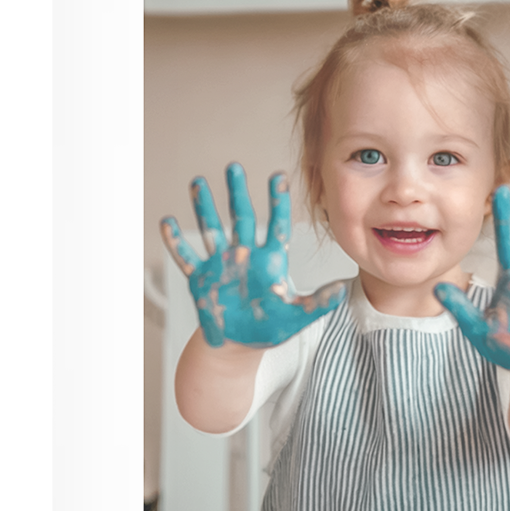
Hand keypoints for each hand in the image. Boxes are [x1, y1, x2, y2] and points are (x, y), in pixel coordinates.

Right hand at [160, 165, 347, 348]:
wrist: (239, 343)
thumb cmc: (269, 327)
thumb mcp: (296, 316)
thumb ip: (318, 303)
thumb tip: (343, 289)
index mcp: (270, 260)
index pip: (276, 224)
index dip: (277, 201)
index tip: (278, 175)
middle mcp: (245, 255)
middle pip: (241, 217)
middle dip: (237, 192)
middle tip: (234, 167)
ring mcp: (221, 264)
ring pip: (211, 230)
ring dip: (204, 207)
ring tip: (198, 182)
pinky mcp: (201, 279)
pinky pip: (186, 258)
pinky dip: (176, 243)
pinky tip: (166, 222)